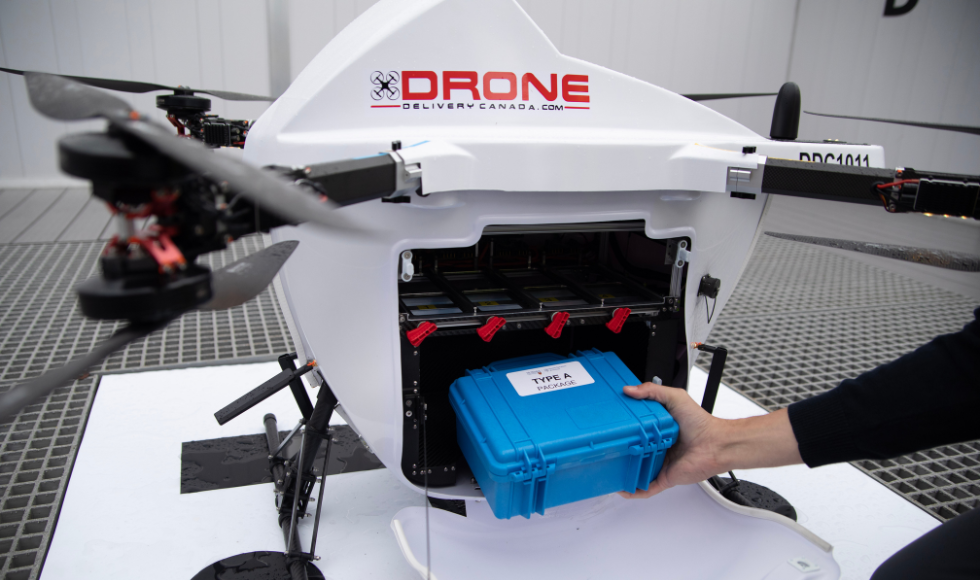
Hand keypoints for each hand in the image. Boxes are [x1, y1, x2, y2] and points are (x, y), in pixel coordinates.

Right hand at [618, 382, 801, 498]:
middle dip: (620, 450)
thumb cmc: (701, 423)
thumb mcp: (675, 398)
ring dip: (624, 471)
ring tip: (609, 469)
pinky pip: (647, 487)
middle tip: (606, 447)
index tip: (609, 425)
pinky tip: (623, 489)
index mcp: (658, 429)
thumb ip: (653, 391)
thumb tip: (630, 390)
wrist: (716, 444)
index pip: (635, 429)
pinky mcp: (664, 477)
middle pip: (633, 450)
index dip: (623, 427)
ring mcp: (660, 462)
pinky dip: (635, 490)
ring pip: (637, 469)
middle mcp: (658, 446)